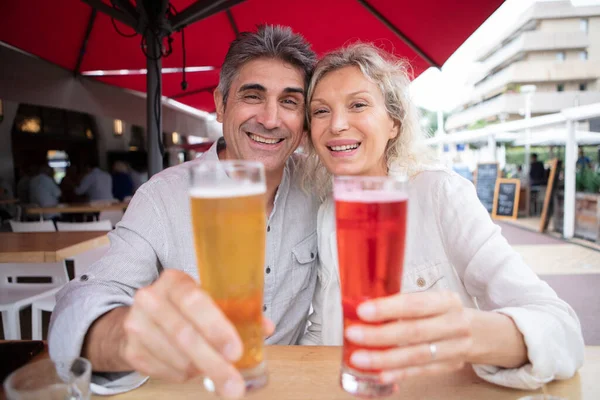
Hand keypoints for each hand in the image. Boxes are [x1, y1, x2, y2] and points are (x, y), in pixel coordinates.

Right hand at [121, 269, 273, 398]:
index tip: (236, 351)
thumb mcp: (208, 302)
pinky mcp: (131, 350)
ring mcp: (136, 325)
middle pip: (184, 334)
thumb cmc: (184, 310)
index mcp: (175, 281)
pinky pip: (166, 371)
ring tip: (217, 373)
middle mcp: (151, 298)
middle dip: (213, 363)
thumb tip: (266, 328)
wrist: (139, 320)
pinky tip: (193, 369)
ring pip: (177, 358)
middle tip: (234, 384)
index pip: (194, 301)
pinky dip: (186, 375)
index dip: (216, 327)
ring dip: (202, 371)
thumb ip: (237, 312)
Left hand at [344, 291, 472, 382]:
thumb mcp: (430, 300)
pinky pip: (420, 371)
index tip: (362, 311)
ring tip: (360, 358)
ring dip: (384, 359)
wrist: (479, 332)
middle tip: (353, 335)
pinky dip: (398, 374)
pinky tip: (380, 374)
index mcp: (446, 301)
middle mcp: (453, 323)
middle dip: (380, 335)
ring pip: (416, 355)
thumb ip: (401, 304)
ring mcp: (454, 347)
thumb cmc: (443, 313)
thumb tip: (360, 308)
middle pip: (414, 331)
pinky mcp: (449, 366)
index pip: (414, 304)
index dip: (387, 308)